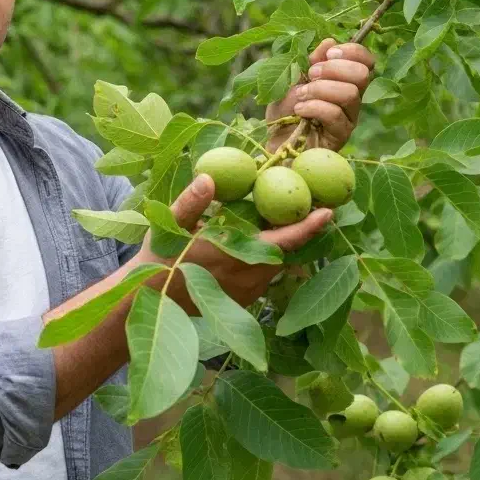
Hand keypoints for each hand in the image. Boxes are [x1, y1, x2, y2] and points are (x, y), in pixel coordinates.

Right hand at [137, 173, 330, 307]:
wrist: (149, 299)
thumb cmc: (159, 256)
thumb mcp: (170, 225)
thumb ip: (191, 202)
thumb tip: (209, 177)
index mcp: (238, 254)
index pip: (285, 240)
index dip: (310, 226)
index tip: (330, 209)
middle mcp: (250, 276)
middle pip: (286, 250)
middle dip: (300, 229)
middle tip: (311, 203)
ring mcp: (249, 292)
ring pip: (275, 263)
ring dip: (280, 243)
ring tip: (281, 219)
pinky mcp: (244, 301)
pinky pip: (263, 274)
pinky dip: (266, 257)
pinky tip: (256, 242)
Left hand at [266, 38, 374, 152]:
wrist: (274, 141)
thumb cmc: (284, 110)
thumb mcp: (291, 80)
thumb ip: (309, 61)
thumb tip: (329, 42)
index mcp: (343, 80)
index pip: (365, 60)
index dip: (352, 51)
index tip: (328, 54)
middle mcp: (351, 98)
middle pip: (362, 74)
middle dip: (334, 69)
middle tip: (311, 75)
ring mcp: (349, 118)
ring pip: (350, 93)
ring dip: (320, 89)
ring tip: (301, 96)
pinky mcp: (341, 136)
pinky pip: (336, 114)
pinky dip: (314, 107)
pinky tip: (300, 110)